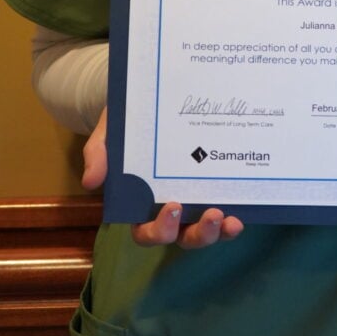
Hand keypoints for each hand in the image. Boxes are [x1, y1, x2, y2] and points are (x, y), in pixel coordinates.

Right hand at [81, 107, 243, 247]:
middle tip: (211, 215)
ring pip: (205, 229)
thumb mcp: (111, 131)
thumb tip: (92, 180)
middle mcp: (170, 208)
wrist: (150, 99)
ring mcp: (194, 199)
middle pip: (181, 236)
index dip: (159, 229)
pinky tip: (244, 210)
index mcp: (141, 203)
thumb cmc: (128, 121)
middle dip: (196, 234)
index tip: (173, 206)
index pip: (146, 231)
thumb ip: (100, 152)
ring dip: (218, 232)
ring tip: (231, 220)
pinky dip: (232, 218)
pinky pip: (224, 209)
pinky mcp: (215, 185)